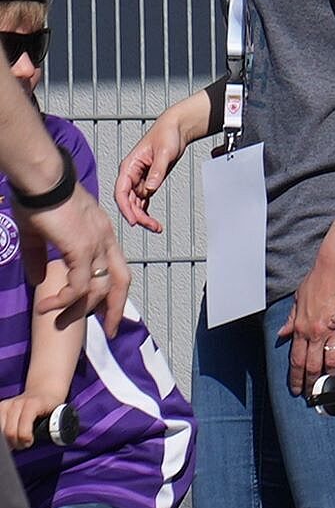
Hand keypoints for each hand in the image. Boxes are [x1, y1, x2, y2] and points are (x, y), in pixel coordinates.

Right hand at [0, 393, 60, 450]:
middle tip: (23, 445)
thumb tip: (54, 439)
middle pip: (9, 432)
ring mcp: (8, 404)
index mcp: (33, 405)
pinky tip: (11, 435)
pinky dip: (3, 433)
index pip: (23, 430)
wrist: (44, 391)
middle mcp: (18, 403)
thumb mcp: (58, 415)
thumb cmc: (51, 405)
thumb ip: (55, 427)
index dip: (26, 440)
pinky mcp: (1, 407)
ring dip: (8, 439)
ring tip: (18, 441)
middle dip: (16, 443)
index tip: (30, 442)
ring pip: (2, 430)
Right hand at [27, 194, 128, 335]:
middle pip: (122, 281)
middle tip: (111, 330)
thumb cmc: (38, 198)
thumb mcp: (39, 233)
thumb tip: (38, 280)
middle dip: (116, 308)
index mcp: (101, 233)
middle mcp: (106, 239)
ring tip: (57, 320)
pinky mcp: (82, 248)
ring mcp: (97, 244)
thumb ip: (41, 258)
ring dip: (78, 309)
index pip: (116, 267)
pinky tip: (47, 305)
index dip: (114, 289)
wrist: (40, 177)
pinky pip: (79, 284)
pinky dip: (64, 299)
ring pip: (98, 288)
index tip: (107, 308)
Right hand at [113, 111, 195, 234]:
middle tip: (151, 226)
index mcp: (129, 166)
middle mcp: (131, 174)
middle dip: (137, 215)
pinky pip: (143, 199)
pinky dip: (146, 210)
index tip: (133, 220)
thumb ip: (157, 171)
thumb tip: (150, 188)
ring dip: (143, 215)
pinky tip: (152, 220)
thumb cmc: (166, 135)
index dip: (125, 207)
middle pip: (127, 200)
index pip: (121, 191)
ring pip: (135, 202)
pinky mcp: (148, 181)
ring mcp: (139, 178)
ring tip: (155, 227)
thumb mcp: (164, 152)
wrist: (175, 128)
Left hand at [282, 249, 334, 396]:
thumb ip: (291, 320)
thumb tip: (282, 333)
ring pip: (332, 360)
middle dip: (311, 382)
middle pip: (312, 364)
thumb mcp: (297, 300)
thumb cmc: (317, 281)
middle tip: (312, 395)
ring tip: (332, 387)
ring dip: (331, 376)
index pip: (296, 359)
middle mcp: (316, 332)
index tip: (297, 388)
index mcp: (301, 328)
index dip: (296, 377)